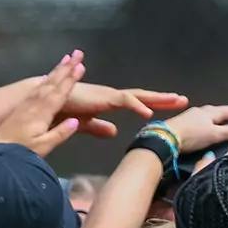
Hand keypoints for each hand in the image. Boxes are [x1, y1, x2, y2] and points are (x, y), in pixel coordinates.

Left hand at [0, 52, 86, 157]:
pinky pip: (37, 88)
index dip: (71, 79)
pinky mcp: (21, 107)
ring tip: (66, 58)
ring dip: (57, 69)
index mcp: (42, 113)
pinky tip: (48, 77)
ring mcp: (27, 104)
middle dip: (66, 67)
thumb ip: (59, 134)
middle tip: (78, 53)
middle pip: (53, 82)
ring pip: (45, 82)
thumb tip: (75, 122)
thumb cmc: (21, 152)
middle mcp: (35, 104)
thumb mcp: (43, 147)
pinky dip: (45, 79)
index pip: (59, 93)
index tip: (81, 66)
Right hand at [59, 79, 190, 138]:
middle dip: (163, 99)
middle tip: (184, 100)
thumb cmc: (60, 110)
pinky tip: (148, 112)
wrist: (44, 100)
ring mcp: (107, 95)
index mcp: (108, 102)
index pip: (136, 102)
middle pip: (142, 97)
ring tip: (176, 101)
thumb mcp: (84, 123)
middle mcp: (111, 96)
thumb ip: (98, 127)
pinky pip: (123, 100)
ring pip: (138, 96)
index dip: (153, 104)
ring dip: (157, 98)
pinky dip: (136, 105)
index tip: (170, 108)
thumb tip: (113, 132)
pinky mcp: (101, 97)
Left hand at [156, 104, 227, 155]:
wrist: (164, 137)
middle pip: (223, 111)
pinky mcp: (185, 123)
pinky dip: (213, 125)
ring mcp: (193, 115)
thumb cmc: (191, 136)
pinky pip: (204, 122)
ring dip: (224, 121)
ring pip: (213, 116)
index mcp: (213, 111)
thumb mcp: (214, 135)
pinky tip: (210, 132)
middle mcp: (203, 110)